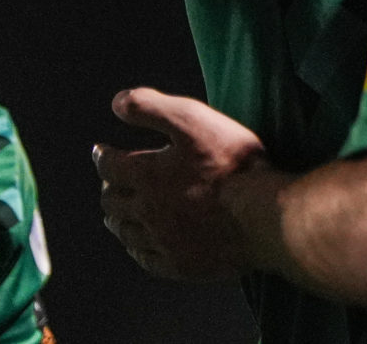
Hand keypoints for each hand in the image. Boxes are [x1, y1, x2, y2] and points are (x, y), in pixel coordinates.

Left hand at [96, 87, 265, 280]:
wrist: (263, 216)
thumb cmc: (234, 165)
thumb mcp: (194, 120)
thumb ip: (153, 107)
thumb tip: (117, 102)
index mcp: (147, 176)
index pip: (110, 166)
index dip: (103, 156)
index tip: (102, 151)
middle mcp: (146, 211)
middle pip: (112, 202)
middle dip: (109, 189)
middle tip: (112, 183)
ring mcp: (162, 241)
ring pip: (125, 232)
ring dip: (119, 220)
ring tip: (120, 214)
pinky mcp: (179, 264)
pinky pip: (146, 259)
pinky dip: (138, 249)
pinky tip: (143, 245)